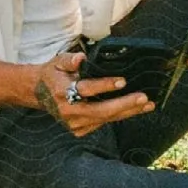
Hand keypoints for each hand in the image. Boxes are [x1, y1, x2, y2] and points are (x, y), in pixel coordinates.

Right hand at [31, 49, 153, 138]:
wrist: (39, 93)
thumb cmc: (54, 74)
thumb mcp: (58, 61)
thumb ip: (70, 60)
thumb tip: (81, 58)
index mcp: (63, 92)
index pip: (86, 90)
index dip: (105, 85)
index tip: (122, 81)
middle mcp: (69, 111)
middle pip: (100, 110)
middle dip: (124, 104)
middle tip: (143, 97)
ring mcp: (74, 123)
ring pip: (105, 118)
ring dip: (128, 112)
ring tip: (148, 105)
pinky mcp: (79, 129)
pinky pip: (103, 122)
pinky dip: (120, 116)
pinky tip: (136, 109)